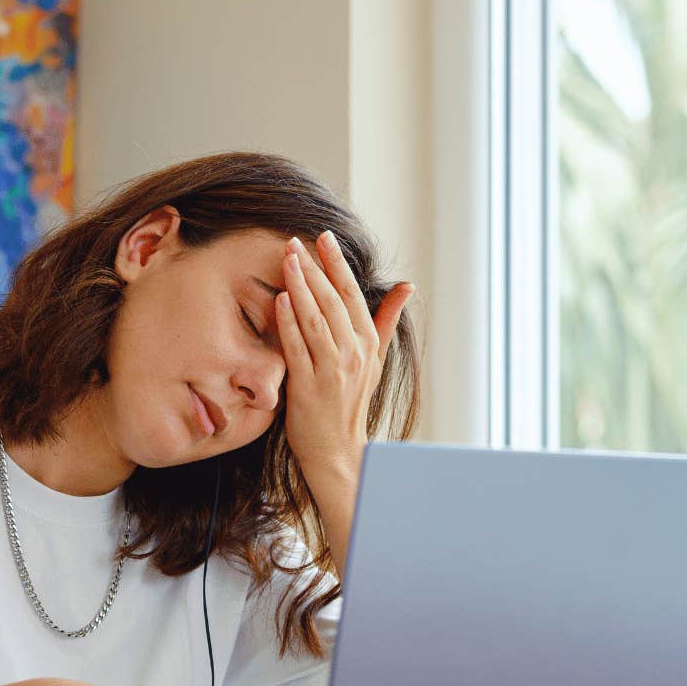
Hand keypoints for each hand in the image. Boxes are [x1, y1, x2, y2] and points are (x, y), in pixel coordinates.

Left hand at [274, 231, 413, 490]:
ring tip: (287, 259)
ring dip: (300, 286)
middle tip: (296, 242)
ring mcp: (332, 370)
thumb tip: (407, 286)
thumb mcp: (375, 358)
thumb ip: (386, 319)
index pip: (353, 294)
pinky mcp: (309, 386)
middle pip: (332, 301)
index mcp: (368, 343)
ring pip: (315, 319)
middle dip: (314, 268)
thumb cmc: (352, 401)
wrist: (338, 448)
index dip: (338, 263)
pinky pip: (297, 347)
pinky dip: (288, 322)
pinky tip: (279, 299)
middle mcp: (354, 353)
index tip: (324, 237)